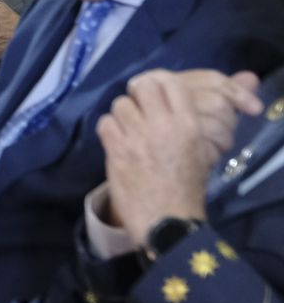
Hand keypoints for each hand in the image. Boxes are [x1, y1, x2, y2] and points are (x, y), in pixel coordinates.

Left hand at [97, 69, 261, 245]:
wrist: (168, 220)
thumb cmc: (186, 187)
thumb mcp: (198, 151)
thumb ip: (183, 124)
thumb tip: (166, 103)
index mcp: (188, 125)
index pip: (171, 83)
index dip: (158, 82)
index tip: (152, 90)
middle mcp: (163, 125)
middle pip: (142, 86)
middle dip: (137, 94)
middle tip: (136, 107)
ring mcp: (138, 136)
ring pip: (120, 104)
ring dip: (122, 115)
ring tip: (127, 129)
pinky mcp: (116, 149)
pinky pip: (105, 123)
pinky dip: (108, 130)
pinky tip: (116, 141)